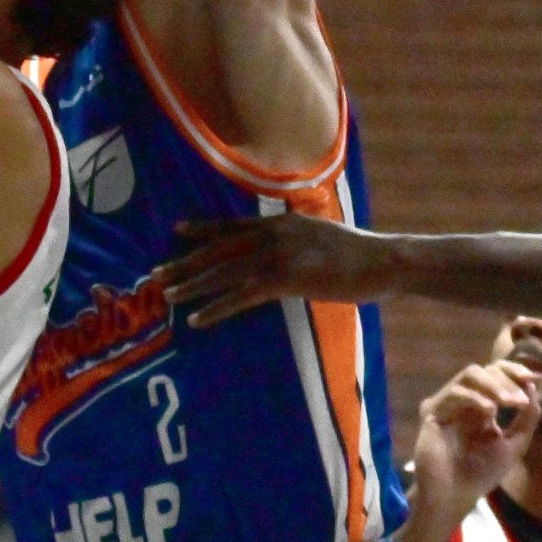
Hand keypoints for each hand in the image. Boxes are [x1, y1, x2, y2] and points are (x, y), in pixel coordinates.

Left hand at [162, 213, 398, 326]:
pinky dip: (217, 308)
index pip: (233, 224)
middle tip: (156, 275)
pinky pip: (242, 295)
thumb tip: (283, 253)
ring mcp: (280, 255)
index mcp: (281, 223)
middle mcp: (274, 234)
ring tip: (168, 297)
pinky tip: (198, 319)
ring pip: (225, 271)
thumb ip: (296, 242)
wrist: (385, 261)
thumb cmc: (358, 257)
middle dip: (186, 262)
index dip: (203, 228)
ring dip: (193, 285)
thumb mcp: (321, 238)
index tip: (177, 231)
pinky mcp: (287, 279)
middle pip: (220, 248)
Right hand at [411, 363, 539, 519]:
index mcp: (481, 405)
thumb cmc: (483, 474)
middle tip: (520, 401)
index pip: (496, 374)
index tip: (531, 379)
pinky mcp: (432, 411)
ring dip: (494, 385)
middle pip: (485, 370)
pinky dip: (476, 398)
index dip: (513, 371)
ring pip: (470, 375)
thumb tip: (534, 388)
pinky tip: (489, 413)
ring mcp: (447, 404)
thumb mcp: (514, 444)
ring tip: (509, 403)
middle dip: (507, 381)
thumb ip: (527, 418)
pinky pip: (454, 393)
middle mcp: (463, 401)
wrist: (457, 496)